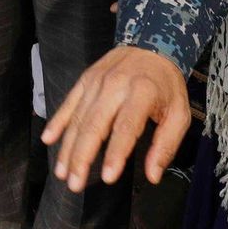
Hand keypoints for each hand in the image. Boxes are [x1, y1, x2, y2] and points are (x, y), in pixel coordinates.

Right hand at [41, 46, 188, 192]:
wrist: (151, 44)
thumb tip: (153, 176)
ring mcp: (96, 82)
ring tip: (62, 173)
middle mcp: (115, 86)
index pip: (125, 127)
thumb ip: (166, 146)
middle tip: (75, 184)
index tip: (108, 178)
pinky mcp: (84, 80)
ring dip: (67, 147)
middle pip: (94, 125)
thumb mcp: (179, 114)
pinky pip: (68, 103)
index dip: (116, 153)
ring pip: (78, 118)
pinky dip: (57, 122)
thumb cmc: (166, 86)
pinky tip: (48, 140)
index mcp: (142, 93)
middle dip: (82, 157)